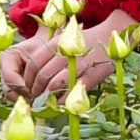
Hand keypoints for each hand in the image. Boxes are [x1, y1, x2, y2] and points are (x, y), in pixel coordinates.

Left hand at [0, 15, 128, 104]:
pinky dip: (62, 100)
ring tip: (44, 101)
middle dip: (35, 90)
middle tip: (34, 97)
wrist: (112, 35)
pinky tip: (59, 104)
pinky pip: (71, 92)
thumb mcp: (65, 40)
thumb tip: (34, 74)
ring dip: (46, 96)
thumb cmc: (85, 40)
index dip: (28, 78)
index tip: (27, 86)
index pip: (34, 63)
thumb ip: (50, 54)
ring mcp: (78, 65)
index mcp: (57, 43)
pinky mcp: (91, 76)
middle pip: (42, 75)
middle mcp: (65, 54)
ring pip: (53, 84)